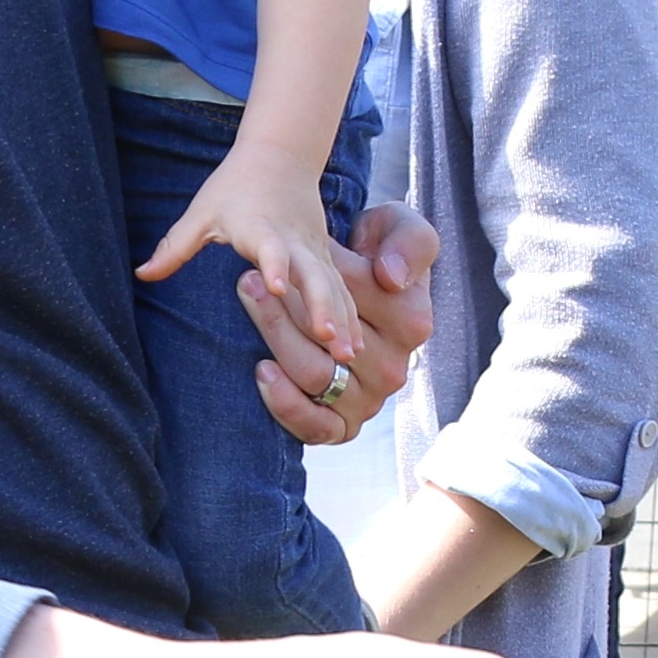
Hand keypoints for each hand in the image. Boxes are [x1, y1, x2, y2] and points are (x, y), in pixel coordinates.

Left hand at [145, 138, 359, 350]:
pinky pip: (342, 290)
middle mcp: (294, 240)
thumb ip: (174, 247)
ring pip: (334, 286)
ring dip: (341, 319)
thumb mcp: (201, 213)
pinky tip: (353, 349)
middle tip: (327, 336)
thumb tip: (141, 274)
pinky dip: (350, 317)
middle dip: (321, 305)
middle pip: (313, 273)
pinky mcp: (325, 257)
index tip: (276, 286)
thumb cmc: (234, 187)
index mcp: (261, 227)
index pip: (270, 247)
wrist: (280, 157)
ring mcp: (314, 250)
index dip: (273, 265)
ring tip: (346, 356)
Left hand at [256, 202, 434, 447]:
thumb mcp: (399, 229)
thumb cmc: (375, 254)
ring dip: (275, 339)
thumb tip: (391, 277)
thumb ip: (409, 243)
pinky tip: (261, 371)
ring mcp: (369, 401)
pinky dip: (285, 403)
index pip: (352, 303)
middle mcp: (395, 368)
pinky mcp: (343, 427)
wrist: (358, 293)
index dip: (313, 282)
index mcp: (412, 322)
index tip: (280, 261)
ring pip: (314, 375)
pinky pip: (315, 427)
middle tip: (246, 280)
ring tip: (247, 306)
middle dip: (281, 309)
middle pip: (328, 342)